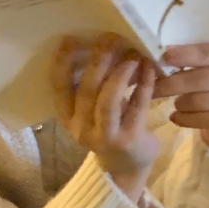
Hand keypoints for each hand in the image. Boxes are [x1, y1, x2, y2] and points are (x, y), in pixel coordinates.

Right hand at [51, 33, 160, 201]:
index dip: (62, 64)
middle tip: (110, 37)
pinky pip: (137, 106)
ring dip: (120, 74)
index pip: (59, 89)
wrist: (125, 169)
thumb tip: (101, 45)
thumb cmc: (107, 132)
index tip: (69, 40)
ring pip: (108, 101)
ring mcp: (105, 136)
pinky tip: (149, 68)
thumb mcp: (90, 112)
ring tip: (132, 54)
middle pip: (86, 90)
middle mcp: (82, 128)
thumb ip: (90, 87)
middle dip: (99, 61)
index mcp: (69, 118)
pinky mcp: (129, 139)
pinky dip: (144, 84)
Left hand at [153, 43, 208, 151]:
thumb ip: (196, 62)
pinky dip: (186, 119)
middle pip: (204, 78)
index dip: (185, 55)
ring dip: (181, 103)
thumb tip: (163, 55)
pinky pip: (207, 119)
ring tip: (174, 104)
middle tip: (155, 88)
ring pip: (203, 100)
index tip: (164, 57)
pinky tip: (176, 118)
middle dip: (176, 83)